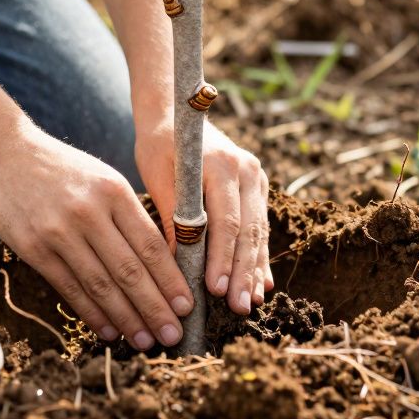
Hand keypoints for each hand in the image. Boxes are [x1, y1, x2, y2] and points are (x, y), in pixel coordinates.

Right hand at [0, 123, 192, 349]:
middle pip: (130, 271)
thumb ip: (128, 215)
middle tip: (173, 336)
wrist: (3, 152)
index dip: (171, 281)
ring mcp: (58, 231)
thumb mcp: (102, 178)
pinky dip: (91, 313)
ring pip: (101, 285)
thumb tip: (160, 263)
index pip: (151, 245)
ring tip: (145, 341)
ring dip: (126, 319)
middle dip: (155, 308)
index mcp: (114, 191)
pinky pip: (69, 288)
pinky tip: (108, 331)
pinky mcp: (33, 247)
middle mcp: (89, 212)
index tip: (186, 307)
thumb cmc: (62, 168)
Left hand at [136, 120, 273, 314]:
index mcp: (222, 164)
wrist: (177, 111)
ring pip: (258, 232)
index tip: (216, 289)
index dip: (222, 258)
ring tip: (250, 304)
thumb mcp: (157, 175)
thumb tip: (174, 266)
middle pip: (248, 231)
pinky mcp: (257, 187)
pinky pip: (260, 227)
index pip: (226, 221)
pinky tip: (261, 284)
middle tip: (238, 308)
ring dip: (254, 270)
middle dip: (243, 273)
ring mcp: (257, 178)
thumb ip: (171, 217)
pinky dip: (258, 257)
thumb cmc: (159, 143)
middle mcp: (247, 170)